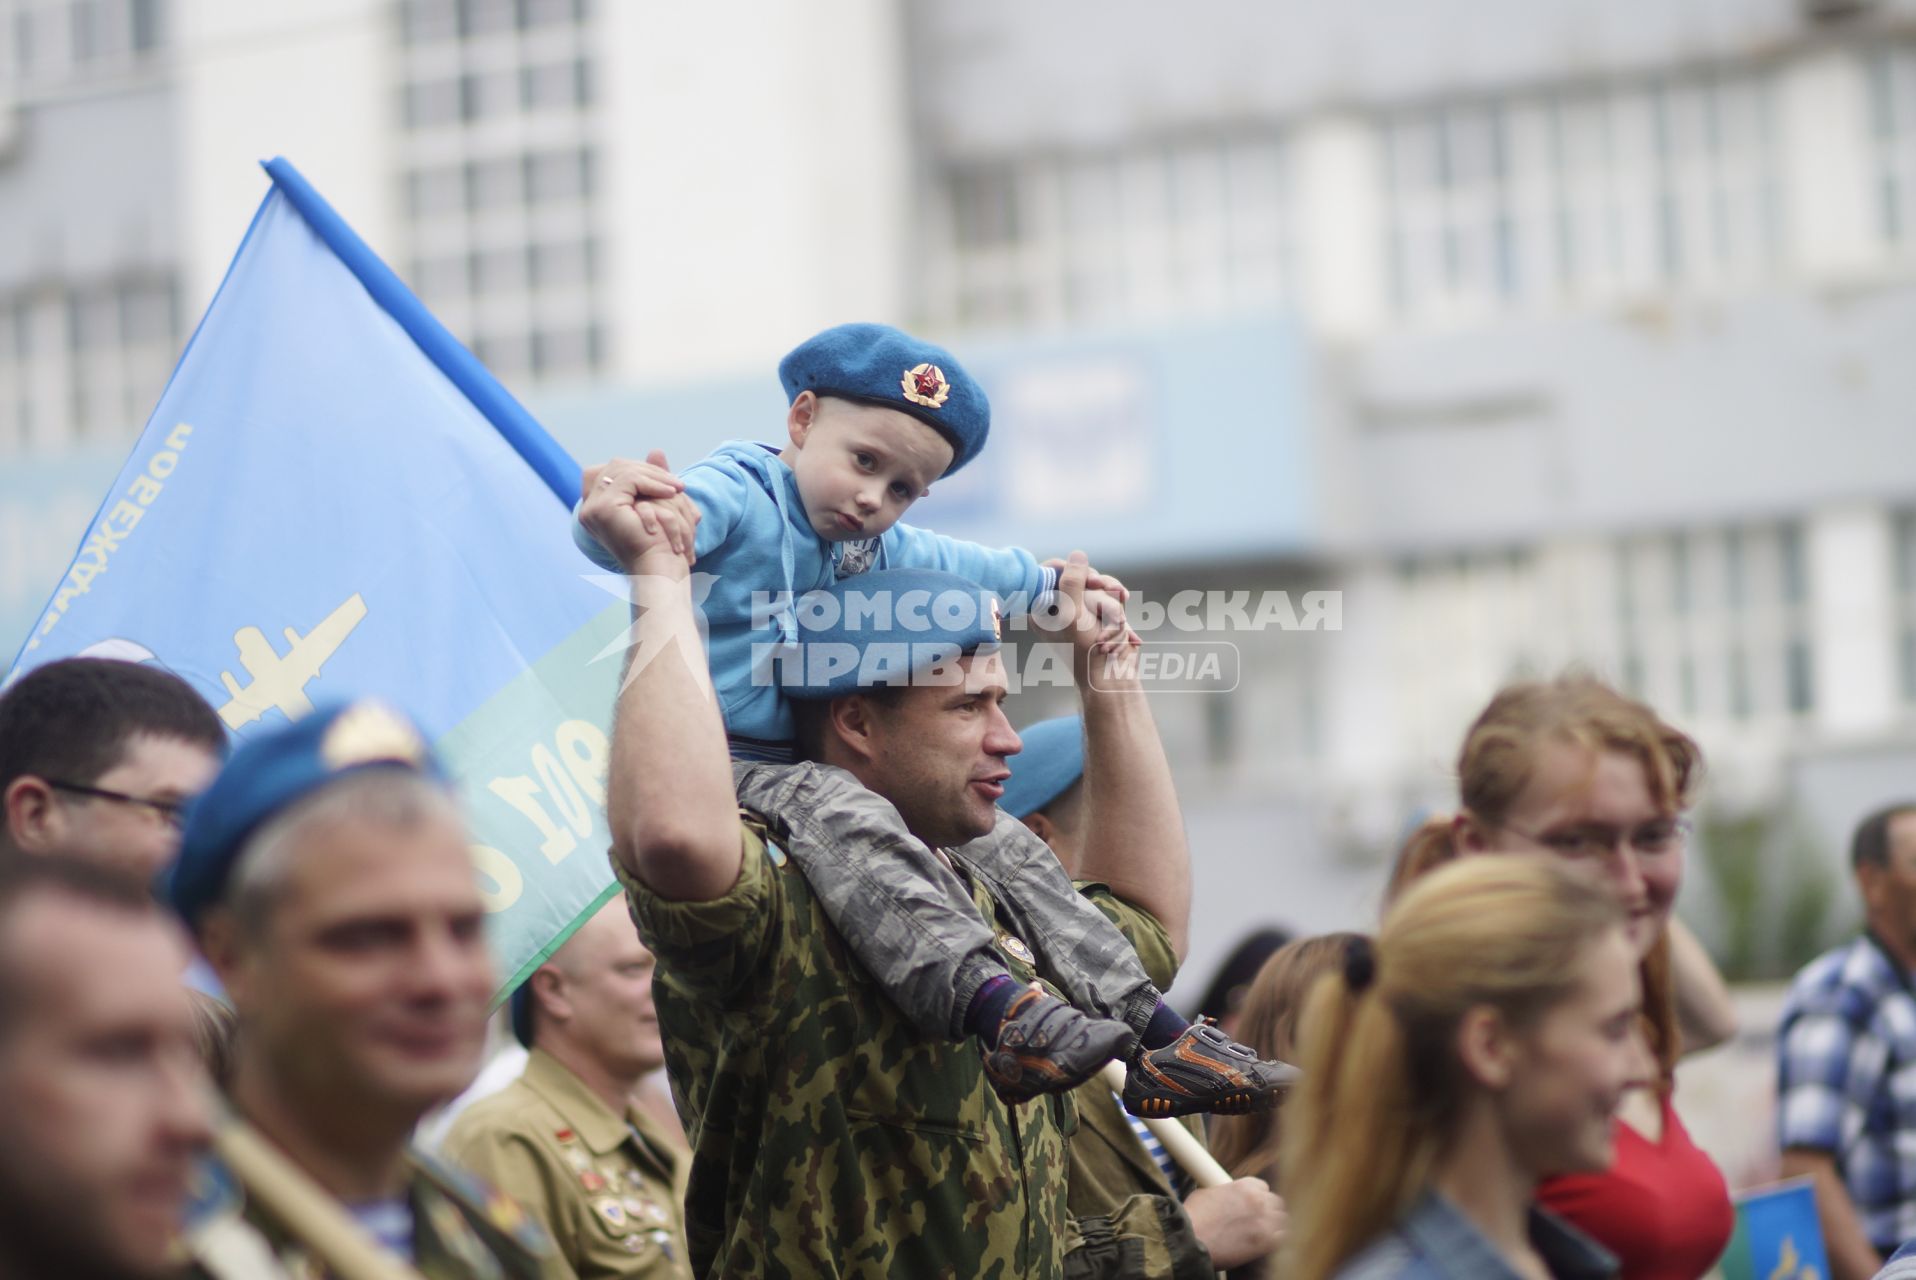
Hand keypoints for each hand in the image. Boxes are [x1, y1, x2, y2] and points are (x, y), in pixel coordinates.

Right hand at [579, 451, 697, 568]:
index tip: (663, 481)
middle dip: (649, 470)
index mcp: (596, 509)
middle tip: (677, 483)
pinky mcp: (603, 508)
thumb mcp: (657, 504)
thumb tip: (657, 450)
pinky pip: (628, 479)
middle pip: (616, 467)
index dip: (637, 469)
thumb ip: (652, 478)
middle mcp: (589, 509)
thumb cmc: (661, 544)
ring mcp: (592, 508)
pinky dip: (653, 482)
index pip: (610, 471)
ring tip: (678, 488)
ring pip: (622, 469)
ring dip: (655, 475)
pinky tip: (671, 492)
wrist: (661, 571)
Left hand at [1051, 551, 1139, 686]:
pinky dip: (1119, 614)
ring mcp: (1082, 612)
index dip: (1070, 569)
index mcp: (1042, 609)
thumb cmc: (1087, 652)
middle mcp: (1060, 609)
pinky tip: (1122, 630)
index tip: (1089, 580)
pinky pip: (1112, 599)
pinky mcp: (1101, 615)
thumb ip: (1072, 582)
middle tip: (1107, 599)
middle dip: (1098, 593)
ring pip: (1100, 587)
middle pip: (1080, 577)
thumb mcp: (1074, 614)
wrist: (1113, 677)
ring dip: (1112, 607)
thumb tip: (1077, 554)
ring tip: (1115, 625)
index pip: (1049, 572)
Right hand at [1182, 1177, 1285, 1270]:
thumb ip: (1224, 1192)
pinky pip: (1283, 1237)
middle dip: (1269, 1209)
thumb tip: (1225, 1197)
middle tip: (1260, 1219)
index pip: (1263, 1187)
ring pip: (1283, 1219)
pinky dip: (1277, 1239)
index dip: (1257, 1196)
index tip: (1253, 1204)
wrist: (1191, 1239)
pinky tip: (1268, 1242)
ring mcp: (1264, 1221)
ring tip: (1265, 1231)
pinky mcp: (1265, 1242)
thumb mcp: (1206, 1193)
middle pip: (1276, 1202)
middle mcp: (1258, 1201)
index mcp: (1245, 1186)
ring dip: (1275, 1224)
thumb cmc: (1194, 1217)